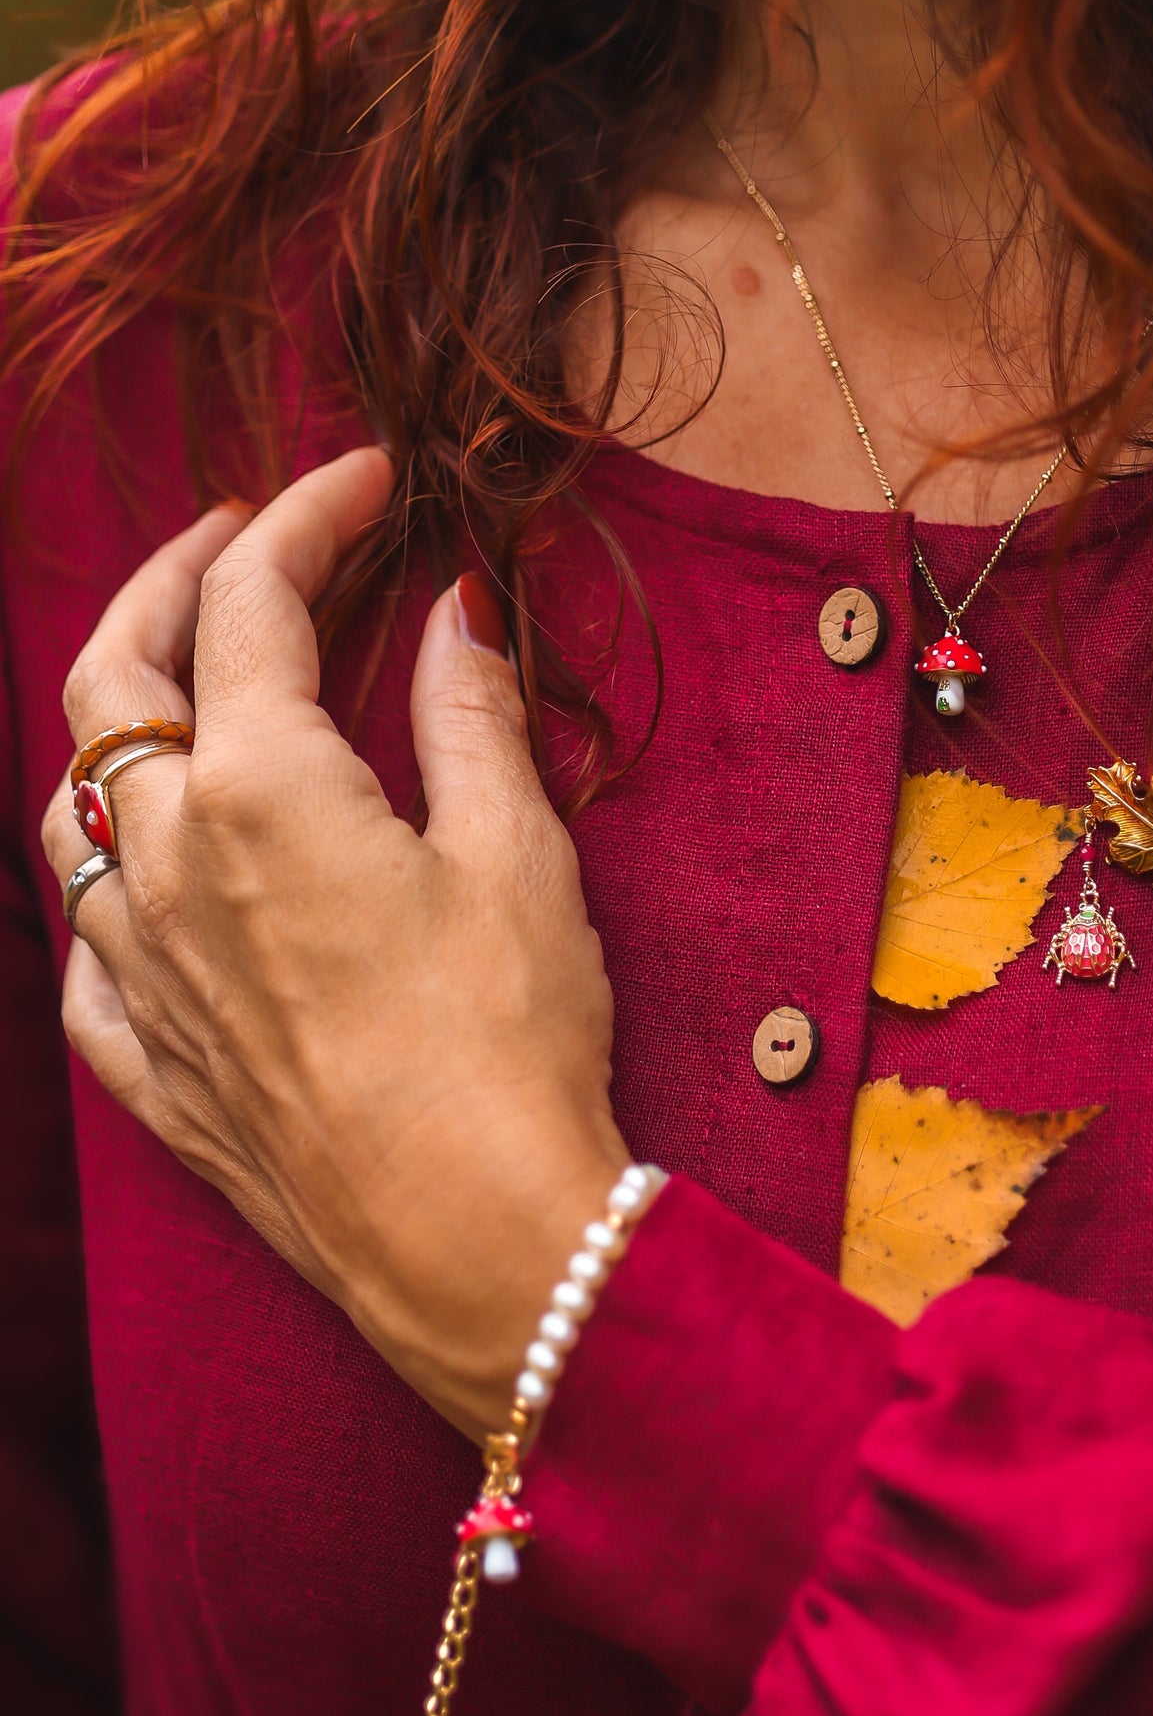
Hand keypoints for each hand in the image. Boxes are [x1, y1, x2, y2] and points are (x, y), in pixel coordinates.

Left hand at [41, 448, 629, 1438]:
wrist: (477, 1235)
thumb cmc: (510, 1041)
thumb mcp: (517, 857)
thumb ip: (469, 717)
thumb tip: (453, 612)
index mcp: (260, 790)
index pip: (257, 600)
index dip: (309, 515)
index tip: (368, 480)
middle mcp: (166, 864)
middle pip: (117, 677)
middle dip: (174, 580)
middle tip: (244, 540)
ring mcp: (141, 970)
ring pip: (72, 808)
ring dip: (119, 726)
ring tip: (184, 699)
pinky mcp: (151, 1066)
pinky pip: (83, 956)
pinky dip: (106, 892)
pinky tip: (148, 891)